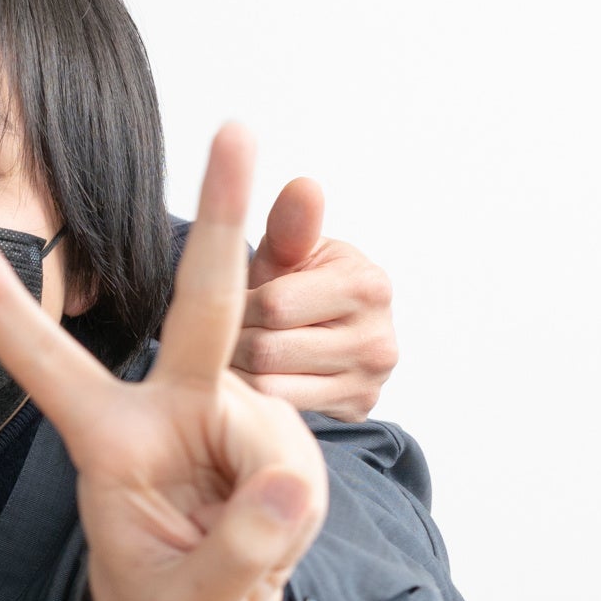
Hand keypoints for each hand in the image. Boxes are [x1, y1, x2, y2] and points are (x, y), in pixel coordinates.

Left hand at [0, 125, 330, 600]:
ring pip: (274, 419)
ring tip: (245, 550)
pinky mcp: (275, 427)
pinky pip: (300, 449)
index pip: (43, 362)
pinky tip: (275, 531)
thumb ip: (237, 552)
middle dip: (224, 214)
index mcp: (109, 439)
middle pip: (203, 303)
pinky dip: (294, 505)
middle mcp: (169, 406)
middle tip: (238, 126)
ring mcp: (227, 410)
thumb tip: (289, 484)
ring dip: (275, 498)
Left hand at [229, 175, 398, 421]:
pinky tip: (249, 382)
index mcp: (367, 284)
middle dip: (233, 342)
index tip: (228, 301)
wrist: (331, 327)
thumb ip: (291, 225)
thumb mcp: (291, 251)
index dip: (236, 306)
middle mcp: (379, 337)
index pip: (273, 305)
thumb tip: (303, 186)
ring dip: (238, 373)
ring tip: (231, 356)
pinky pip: (282, 413)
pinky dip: (255, 400)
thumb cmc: (299, 282)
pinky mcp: (358, 410)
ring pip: (269, 388)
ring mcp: (371, 380)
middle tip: (222, 335)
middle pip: (268, 350)